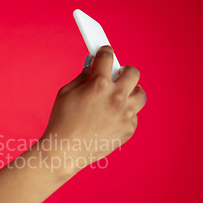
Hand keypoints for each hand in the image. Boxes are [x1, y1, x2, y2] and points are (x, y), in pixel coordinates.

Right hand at [43, 45, 145, 170]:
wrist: (65, 151)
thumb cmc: (61, 122)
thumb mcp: (66, 93)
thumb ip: (82, 76)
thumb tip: (93, 66)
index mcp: (98, 85)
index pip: (108, 57)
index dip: (105, 52)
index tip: (105, 52)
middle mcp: (116, 97)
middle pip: (133, 72)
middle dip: (124, 71)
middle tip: (117, 75)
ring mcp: (125, 114)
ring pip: (140, 94)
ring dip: (130, 92)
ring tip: (118, 97)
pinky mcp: (128, 129)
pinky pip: (133, 115)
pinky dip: (124, 114)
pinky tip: (110, 118)